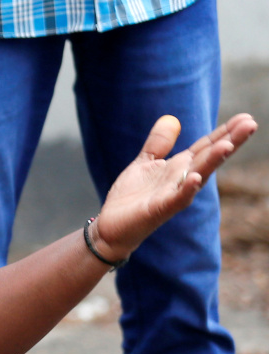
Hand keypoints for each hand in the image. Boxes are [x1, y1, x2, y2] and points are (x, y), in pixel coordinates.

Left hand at [93, 113, 257, 260]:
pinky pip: (176, 199)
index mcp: (180, 168)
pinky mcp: (159, 209)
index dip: (225, 132)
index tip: (246, 118)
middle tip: (251, 124)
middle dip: (229, 142)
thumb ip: (159, 144)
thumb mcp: (145, 163)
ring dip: (212, 161)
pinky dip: (187, 189)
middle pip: (209, 158)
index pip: (206, 147)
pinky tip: (196, 178)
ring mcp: (172, 195)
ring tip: (227, 145)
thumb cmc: (130, 197)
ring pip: (198, 176)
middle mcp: (182, 180)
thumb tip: (172, 119)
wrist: (111, 226)